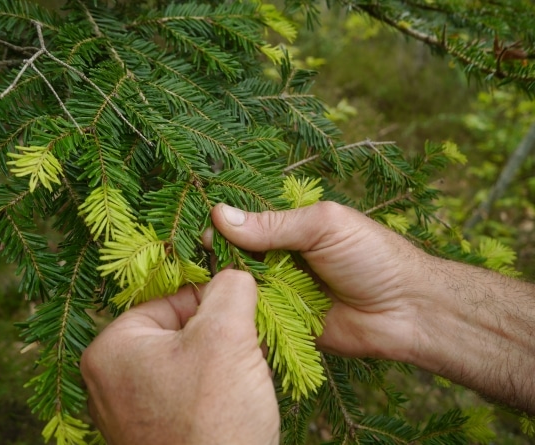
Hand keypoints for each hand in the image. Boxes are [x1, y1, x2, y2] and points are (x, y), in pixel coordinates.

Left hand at [81, 270, 279, 444]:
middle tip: (242, 357)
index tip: (241, 319)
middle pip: (179, 329)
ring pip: (187, 360)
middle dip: (218, 336)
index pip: (171, 298)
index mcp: (111, 347)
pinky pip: (185, 392)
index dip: (213, 303)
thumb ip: (231, 288)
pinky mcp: (152, 433)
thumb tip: (234, 272)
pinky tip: (230, 406)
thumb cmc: (213, 420)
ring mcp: (129, 410)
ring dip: (220, 364)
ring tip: (238, 385)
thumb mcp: (227, 336)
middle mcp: (109, 379)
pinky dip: (212, 391)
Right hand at [209, 202, 427, 362]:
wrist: (406, 311)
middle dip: (214, 260)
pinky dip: (237, 317)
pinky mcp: (283, 324)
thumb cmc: (372, 257)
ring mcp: (280, 291)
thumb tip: (219, 215)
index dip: (218, 226)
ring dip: (222, 289)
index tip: (190, 232)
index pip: (244, 222)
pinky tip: (212, 316)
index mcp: (289, 227)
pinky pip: (253, 319)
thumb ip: (273, 224)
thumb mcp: (324, 226)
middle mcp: (279, 258)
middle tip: (186, 266)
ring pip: (239, 288)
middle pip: (235, 256)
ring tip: (190, 291)